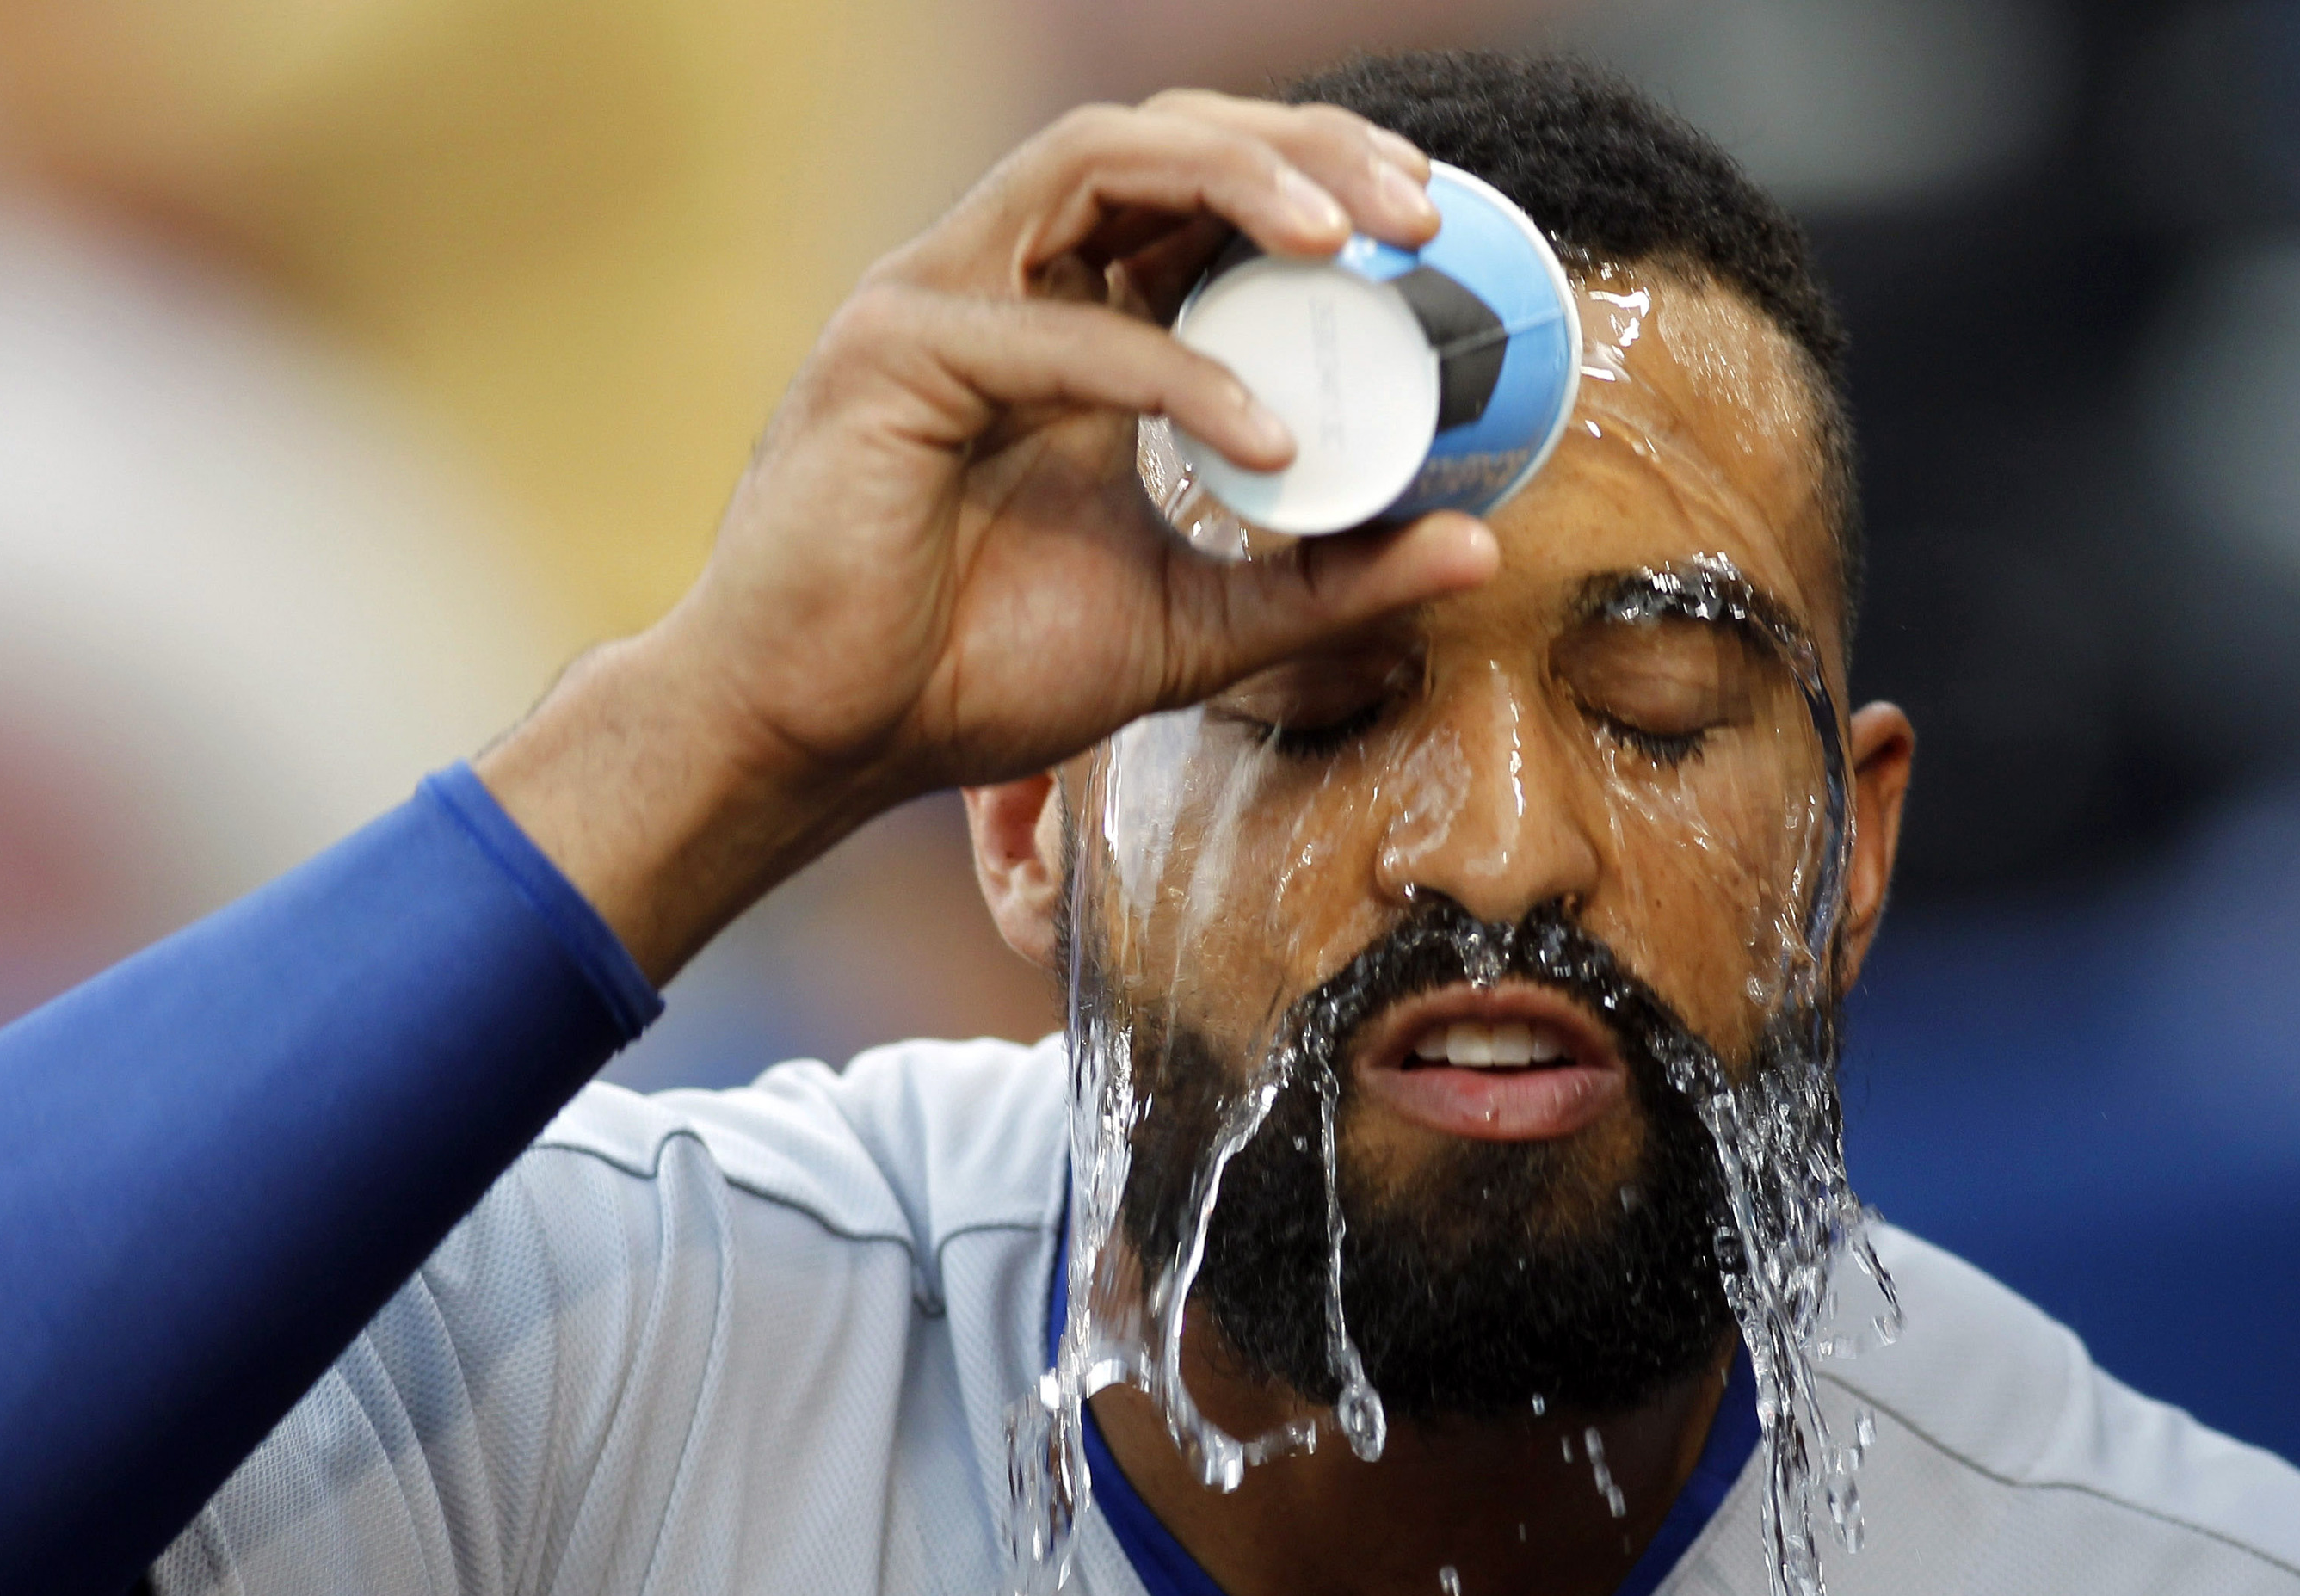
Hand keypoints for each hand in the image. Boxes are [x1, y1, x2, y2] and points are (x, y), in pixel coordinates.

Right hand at [483, 92, 1501, 978]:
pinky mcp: (891, 352)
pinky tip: (1264, 441)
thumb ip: (1326, 584)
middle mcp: (1002, 284)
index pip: (1198, 199)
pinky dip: (1175, 375)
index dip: (1315, 181)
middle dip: (1302, 149)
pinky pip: (1060, 333)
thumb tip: (1477, 546)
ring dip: (1239, 183)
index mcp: (1068, 325)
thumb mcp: (1195, 627)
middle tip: (1418, 212)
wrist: (822, 747)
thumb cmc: (969, 675)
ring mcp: (939, 300)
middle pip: (1162, 144)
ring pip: (1100, 162)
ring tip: (1354, 243)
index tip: (1429, 232)